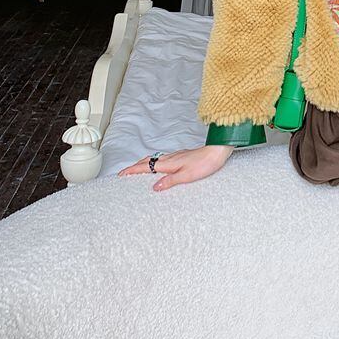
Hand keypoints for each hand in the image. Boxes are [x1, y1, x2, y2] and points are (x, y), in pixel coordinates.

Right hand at [117, 144, 234, 191]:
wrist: (218, 151)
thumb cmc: (205, 163)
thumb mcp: (186, 176)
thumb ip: (170, 181)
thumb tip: (155, 187)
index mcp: (168, 163)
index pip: (145, 166)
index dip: (132, 170)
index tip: (121, 174)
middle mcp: (170, 158)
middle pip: (147, 161)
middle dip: (135, 166)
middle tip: (126, 173)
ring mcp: (176, 156)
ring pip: (155, 159)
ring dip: (144, 164)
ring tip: (138, 170)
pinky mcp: (183, 156)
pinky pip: (164, 159)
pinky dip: (155, 163)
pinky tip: (160, 167)